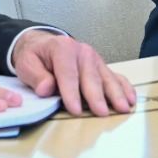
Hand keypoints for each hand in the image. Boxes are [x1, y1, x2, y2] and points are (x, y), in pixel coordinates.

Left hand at [11, 31, 136, 116]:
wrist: (43, 45)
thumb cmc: (35, 56)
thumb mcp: (26, 63)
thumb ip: (36, 76)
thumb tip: (46, 88)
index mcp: (63, 49)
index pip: (68, 74)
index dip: (71, 93)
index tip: (75, 110)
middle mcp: (83, 52)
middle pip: (91, 77)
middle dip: (97, 96)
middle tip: (102, 113)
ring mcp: (95, 59)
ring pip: (107, 78)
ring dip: (116, 94)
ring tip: (123, 108)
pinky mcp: (102, 67)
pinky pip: (116, 76)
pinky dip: (125, 88)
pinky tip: (131, 99)